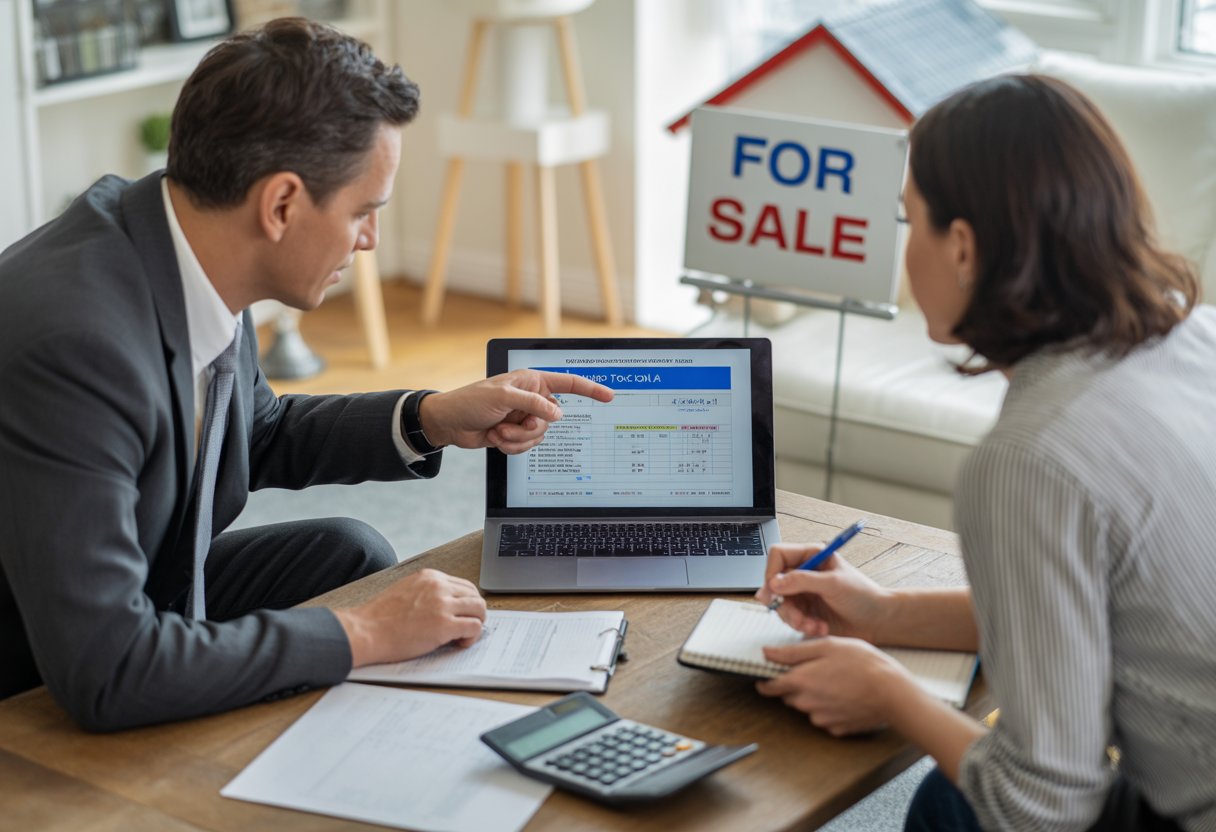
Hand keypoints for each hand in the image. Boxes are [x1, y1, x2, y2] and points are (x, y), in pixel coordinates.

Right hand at [333, 568, 487, 666]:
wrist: (365, 631)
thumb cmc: (380, 618)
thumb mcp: (406, 591)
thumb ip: (427, 593)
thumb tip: (446, 604)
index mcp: (430, 577)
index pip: (464, 585)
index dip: (466, 603)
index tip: (460, 615)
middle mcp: (439, 586)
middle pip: (475, 595)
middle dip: (474, 613)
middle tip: (464, 627)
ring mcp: (442, 604)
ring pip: (480, 609)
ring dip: (476, 624)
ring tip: (462, 636)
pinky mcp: (444, 625)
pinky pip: (475, 627)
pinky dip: (472, 637)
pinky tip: (459, 643)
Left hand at [418, 370, 613, 452]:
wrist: (450, 424)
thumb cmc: (471, 401)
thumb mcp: (503, 397)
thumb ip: (533, 404)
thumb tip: (557, 414)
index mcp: (532, 382)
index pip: (567, 384)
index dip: (590, 389)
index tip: (608, 396)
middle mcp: (532, 399)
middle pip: (551, 421)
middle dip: (529, 429)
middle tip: (508, 424)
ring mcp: (524, 418)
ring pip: (539, 437)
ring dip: (517, 439)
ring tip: (498, 431)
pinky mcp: (516, 434)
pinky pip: (527, 447)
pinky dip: (511, 446)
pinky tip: (495, 438)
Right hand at [754, 542, 891, 641]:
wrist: (877, 621)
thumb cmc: (863, 596)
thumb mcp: (833, 584)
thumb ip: (802, 581)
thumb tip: (774, 583)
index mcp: (811, 556)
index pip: (778, 555)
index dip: (772, 572)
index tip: (774, 590)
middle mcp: (804, 573)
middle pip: (774, 583)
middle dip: (783, 603)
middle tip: (795, 616)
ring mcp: (803, 593)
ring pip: (780, 604)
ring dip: (794, 618)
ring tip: (812, 625)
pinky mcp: (805, 611)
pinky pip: (790, 618)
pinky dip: (802, 626)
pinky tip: (819, 628)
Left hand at [756, 636, 913, 735]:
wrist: (893, 693)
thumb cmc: (863, 664)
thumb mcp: (827, 646)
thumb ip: (794, 652)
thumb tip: (768, 653)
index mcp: (801, 681)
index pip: (768, 687)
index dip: (764, 681)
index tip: (764, 676)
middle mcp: (807, 703)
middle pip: (789, 696)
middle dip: (796, 685)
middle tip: (817, 670)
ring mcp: (821, 718)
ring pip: (808, 706)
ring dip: (815, 696)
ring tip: (837, 681)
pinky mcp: (836, 729)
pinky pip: (826, 717)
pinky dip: (831, 708)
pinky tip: (846, 696)